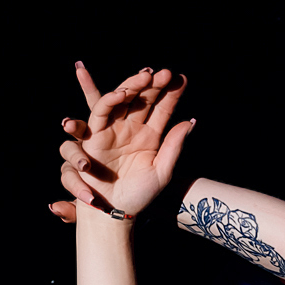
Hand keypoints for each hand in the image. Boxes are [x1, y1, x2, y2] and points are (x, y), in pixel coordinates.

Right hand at [49, 64, 194, 222]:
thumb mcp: (162, 171)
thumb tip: (190, 122)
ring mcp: (114, 129)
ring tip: (147, 76)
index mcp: (150, 136)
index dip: (172, 94)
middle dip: (154, 84)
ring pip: (123, 99)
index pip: (163, 110)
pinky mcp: (95, 134)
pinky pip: (100, 111)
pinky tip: (124, 93)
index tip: (183, 79)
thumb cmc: (139, 195)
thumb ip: (174, 146)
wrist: (115, 212)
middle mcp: (132, 129)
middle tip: (166, 72)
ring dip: (133, 86)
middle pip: (143, 99)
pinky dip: (110, 99)